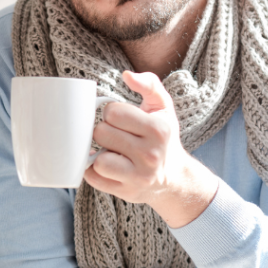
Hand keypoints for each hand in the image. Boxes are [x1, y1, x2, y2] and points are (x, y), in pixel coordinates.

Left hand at [84, 70, 217, 227]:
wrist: (175, 178)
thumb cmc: (163, 138)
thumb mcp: (163, 108)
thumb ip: (149, 85)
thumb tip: (127, 74)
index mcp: (159, 130)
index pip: (113, 112)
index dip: (110, 113)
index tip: (118, 119)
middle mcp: (151, 155)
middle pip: (101, 133)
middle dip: (103, 131)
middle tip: (113, 135)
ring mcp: (138, 177)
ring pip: (97, 159)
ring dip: (99, 153)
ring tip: (109, 150)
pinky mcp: (126, 193)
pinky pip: (92, 178)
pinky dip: (92, 170)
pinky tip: (105, 164)